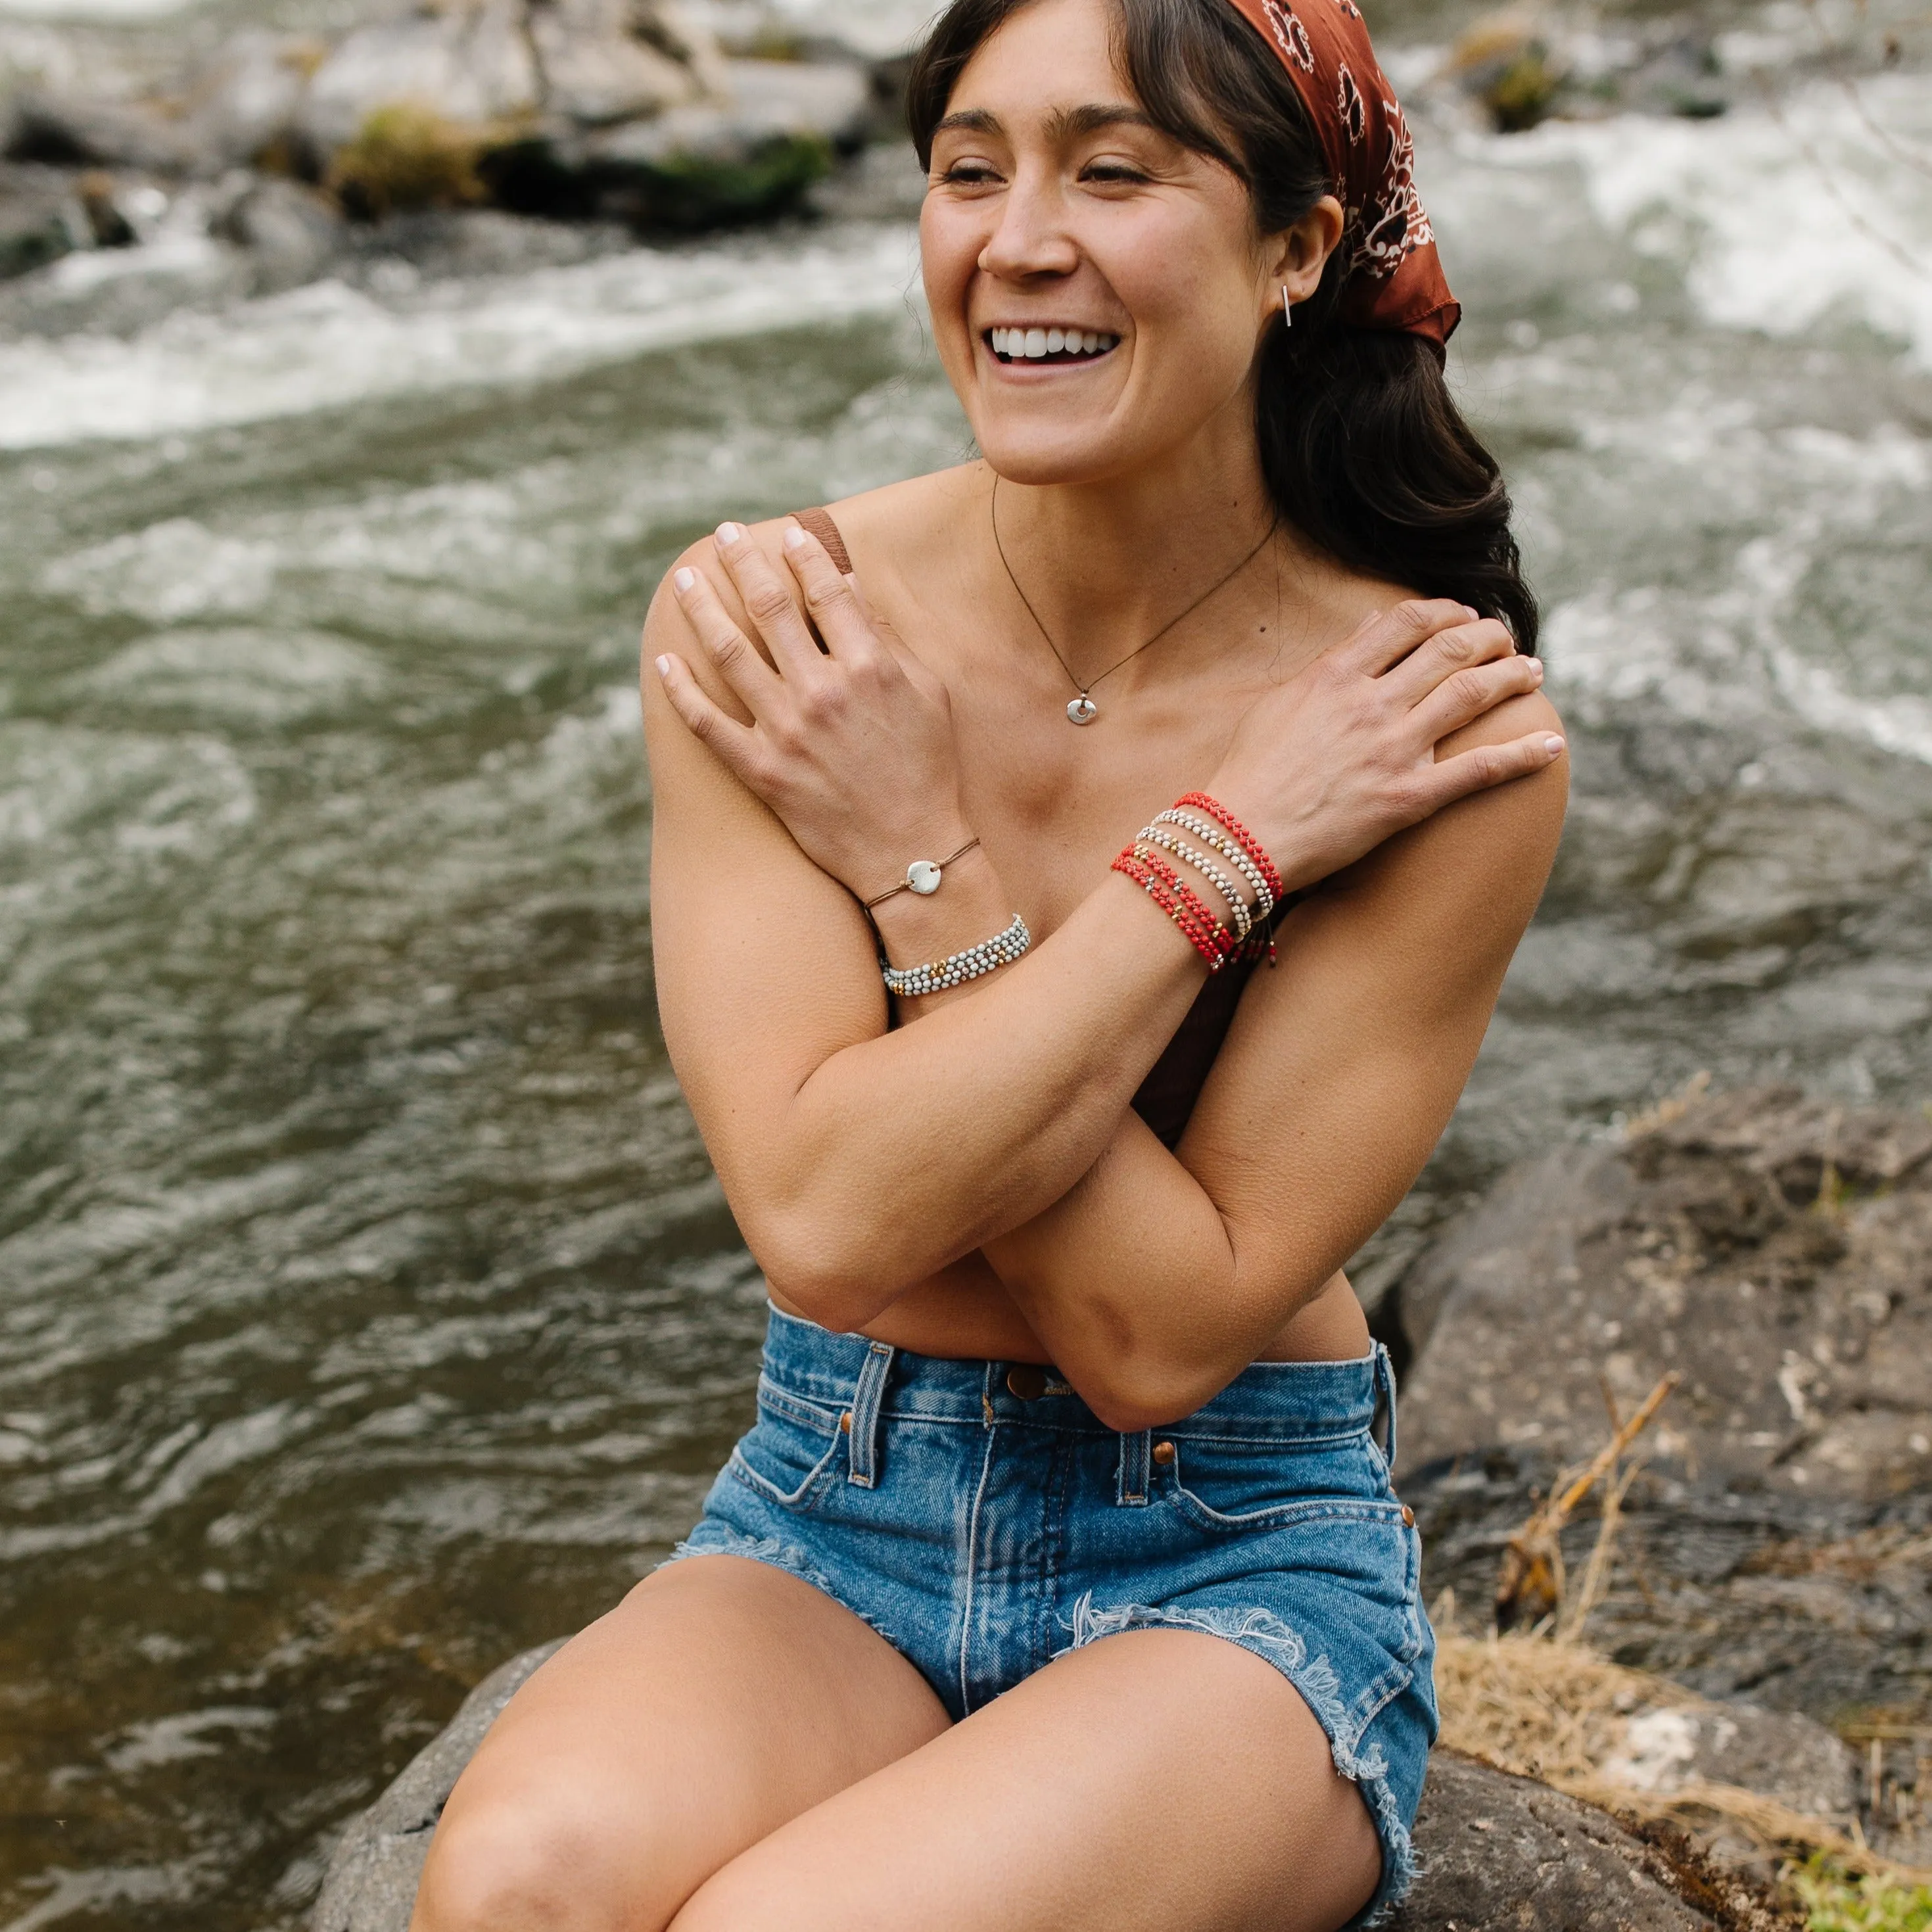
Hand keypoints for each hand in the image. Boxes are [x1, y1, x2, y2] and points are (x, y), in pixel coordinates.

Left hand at [654, 520, 970, 899]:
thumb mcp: (928, 695)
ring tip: (686, 581)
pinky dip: (680, 691)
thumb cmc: (929, 769)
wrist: (911, 851)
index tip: (786, 532)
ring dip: (702, 609)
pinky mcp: (762, 771)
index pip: (826, 591)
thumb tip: (853, 586)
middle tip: (723, 535)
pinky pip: (707, 724)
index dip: (803, 555)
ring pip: (729, 653)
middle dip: (742, 563)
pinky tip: (665, 663)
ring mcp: (787, 731)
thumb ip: (889, 639)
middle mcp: (823, 692)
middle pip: (769, 607)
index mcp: (869, 667)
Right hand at [1209, 599, 1563, 892]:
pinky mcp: (1408, 798)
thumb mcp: (1277, 703)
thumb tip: (1367, 631)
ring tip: (1533, 673)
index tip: (1463, 616)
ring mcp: (1393, 749)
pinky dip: (1523, 755)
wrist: (1238, 837)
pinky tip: (1552, 746)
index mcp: (1336, 676)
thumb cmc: (1248, 774)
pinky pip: (1479, 770)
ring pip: (1473, 694)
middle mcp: (1371, 703)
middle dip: (1490, 637)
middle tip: (1507, 640)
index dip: (1446, 611)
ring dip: (1513, 677)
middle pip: (1451, 648)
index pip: (1407, 621)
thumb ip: (1326, 666)